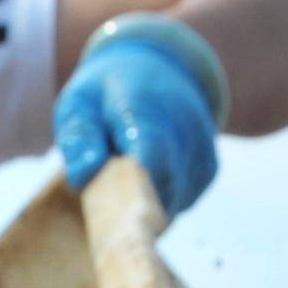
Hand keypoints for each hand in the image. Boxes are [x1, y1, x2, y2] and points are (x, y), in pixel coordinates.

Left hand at [55, 14, 224, 219]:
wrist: (156, 68)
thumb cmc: (106, 94)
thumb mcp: (78, 104)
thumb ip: (78, 136)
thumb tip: (84, 173)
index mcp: (145, 107)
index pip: (151, 156)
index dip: (136, 192)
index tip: (116, 218)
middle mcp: (184, 127)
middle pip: (162, 189)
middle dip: (130, 205)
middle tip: (104, 193)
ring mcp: (202, 149)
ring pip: (171, 203)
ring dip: (145, 201)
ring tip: (126, 172)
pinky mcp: (209, 169)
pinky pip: (181, 202)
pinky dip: (160, 199)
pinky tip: (147, 175)